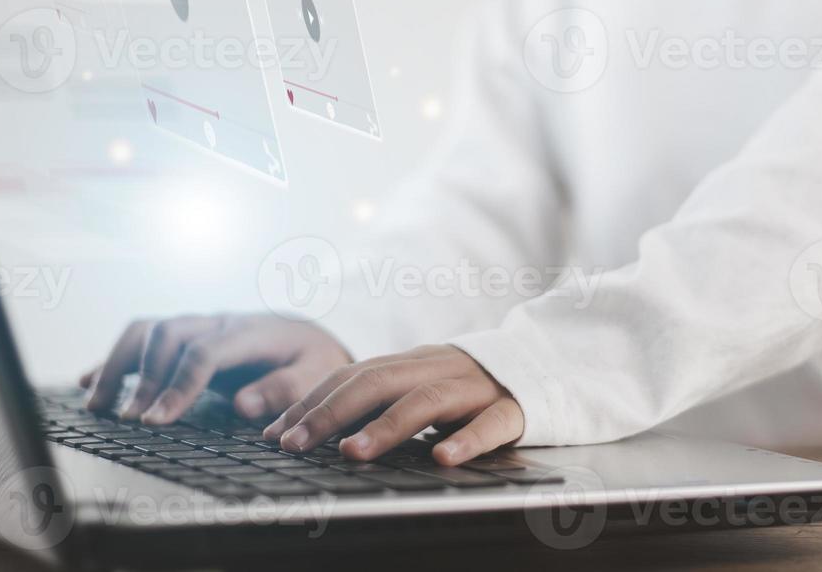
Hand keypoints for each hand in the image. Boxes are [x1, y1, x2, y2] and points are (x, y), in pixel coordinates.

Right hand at [80, 313, 350, 425]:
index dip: (177, 386)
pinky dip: (114, 359)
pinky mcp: (185, 337)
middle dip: (144, 378)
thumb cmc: (313, 361)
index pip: (204, 352)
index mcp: (250, 331)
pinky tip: (89, 383)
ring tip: (98, 406)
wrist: (312, 338)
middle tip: (130, 420)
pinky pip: (142, 339)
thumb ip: (284, 390)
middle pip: (167, 335)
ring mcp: (198, 326)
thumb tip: (241, 404)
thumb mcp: (316, 376)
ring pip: (147, 331)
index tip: (155, 421)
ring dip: (118, 364)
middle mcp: (217, 322)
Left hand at [263, 345, 523, 466]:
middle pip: (377, 382)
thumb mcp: (421, 386)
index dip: (311, 401)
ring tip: (352, 453)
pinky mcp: (513, 407)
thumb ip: (380, 400)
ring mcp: (475, 386)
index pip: (350, 375)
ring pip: (426, 400)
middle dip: (329, 412)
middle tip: (293, 443)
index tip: (274, 432)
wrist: (548, 364)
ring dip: (386, 427)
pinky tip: (443, 458)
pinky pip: (490, 423)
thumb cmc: (469, 389)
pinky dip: (466, 439)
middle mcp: (437, 368)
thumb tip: (313, 430)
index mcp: (410, 363)